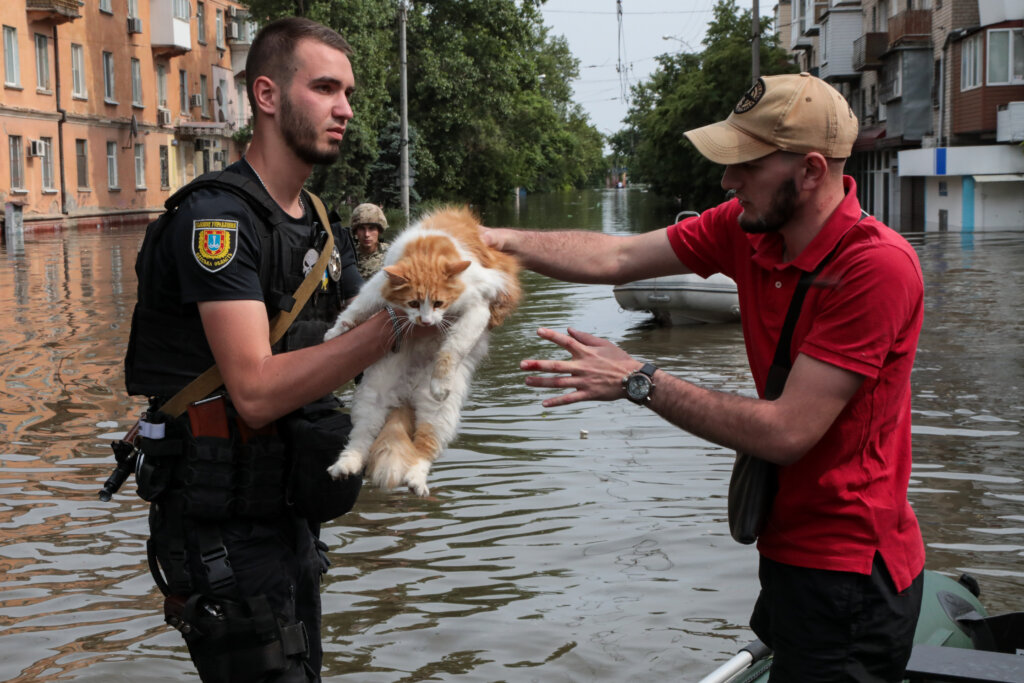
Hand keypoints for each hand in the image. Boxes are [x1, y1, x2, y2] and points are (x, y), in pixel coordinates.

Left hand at [521, 327, 641, 406]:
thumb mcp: (604, 344)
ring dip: (541, 383)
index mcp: (585, 352)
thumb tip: (569, 329)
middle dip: (537, 365)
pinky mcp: (588, 394)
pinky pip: (569, 399)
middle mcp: (582, 366)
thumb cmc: (619, 360)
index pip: (566, 341)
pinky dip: (556, 402)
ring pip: (558, 383)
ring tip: (527, 381)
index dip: (552, 335)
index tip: (538, 331)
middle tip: (522, 365)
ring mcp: (584, 381)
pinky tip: (544, 404)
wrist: (633, 378)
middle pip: (555, 365)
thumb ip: (585, 337)